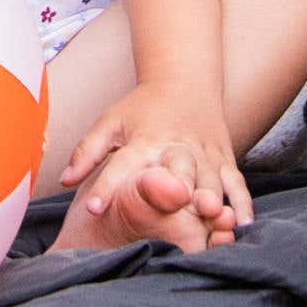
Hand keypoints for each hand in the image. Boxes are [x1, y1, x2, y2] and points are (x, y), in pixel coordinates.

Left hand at [68, 81, 249, 251]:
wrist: (185, 81)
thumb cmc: (142, 108)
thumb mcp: (111, 122)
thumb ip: (87, 151)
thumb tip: (64, 180)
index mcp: (144, 139)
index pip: (121, 163)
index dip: (107, 185)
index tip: (92, 208)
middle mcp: (177, 146)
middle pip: (177, 171)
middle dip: (175, 193)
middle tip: (172, 220)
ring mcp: (205, 153)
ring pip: (211, 180)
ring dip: (212, 201)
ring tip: (212, 223)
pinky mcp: (225, 158)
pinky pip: (236, 183)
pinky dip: (241, 203)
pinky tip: (242, 225)